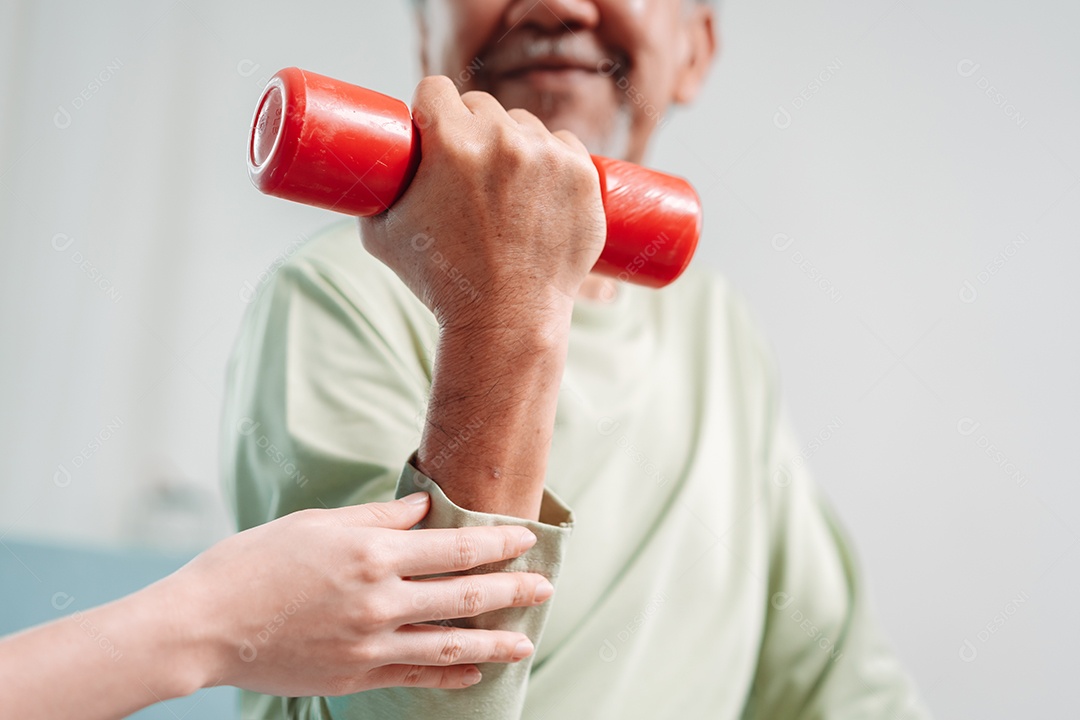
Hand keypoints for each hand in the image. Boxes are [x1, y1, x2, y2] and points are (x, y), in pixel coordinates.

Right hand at [165, 492, 552, 695]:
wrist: (203, 626)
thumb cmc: (254, 563)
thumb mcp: (316, 524)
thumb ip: (378, 517)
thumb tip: (426, 507)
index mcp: (371, 552)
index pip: (455, 547)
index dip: (498, 543)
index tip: (526, 539)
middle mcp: (379, 599)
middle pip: (464, 595)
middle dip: (512, 590)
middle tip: (546, 587)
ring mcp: (370, 643)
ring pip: (450, 643)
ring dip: (495, 642)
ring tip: (526, 642)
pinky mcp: (356, 675)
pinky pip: (416, 675)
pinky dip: (449, 675)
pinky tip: (474, 673)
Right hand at [358, 75, 606, 332]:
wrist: (506, 322)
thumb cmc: (440, 283)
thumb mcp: (382, 235)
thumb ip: (374, 194)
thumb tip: (366, 171)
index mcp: (452, 143)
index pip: (436, 90)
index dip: (430, 108)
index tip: (432, 129)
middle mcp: (504, 140)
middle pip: (482, 104)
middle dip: (471, 128)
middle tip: (468, 167)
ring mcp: (550, 157)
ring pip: (525, 125)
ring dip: (514, 143)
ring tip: (505, 186)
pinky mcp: (584, 176)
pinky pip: (565, 145)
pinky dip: (554, 161)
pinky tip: (541, 187)